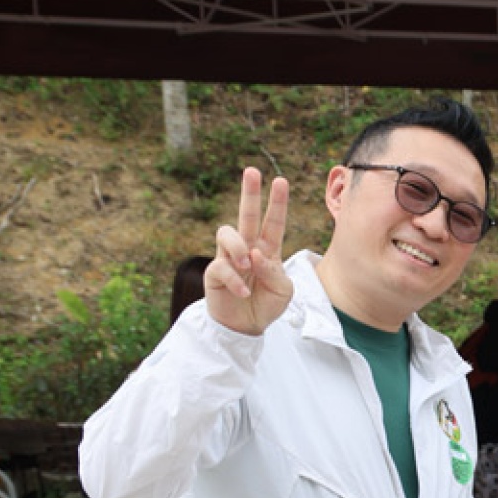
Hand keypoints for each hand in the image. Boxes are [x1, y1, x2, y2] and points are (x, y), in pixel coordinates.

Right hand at [206, 169, 292, 335]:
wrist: (247, 326)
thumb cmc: (267, 304)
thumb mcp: (283, 291)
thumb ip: (275, 272)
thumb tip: (256, 254)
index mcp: (268, 250)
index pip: (274, 222)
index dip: (277, 203)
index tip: (281, 181)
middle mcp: (247, 248)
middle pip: (247, 215)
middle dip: (249, 193)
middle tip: (252, 171)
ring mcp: (229, 258)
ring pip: (227, 233)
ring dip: (238, 246)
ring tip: (247, 264)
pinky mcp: (215, 272)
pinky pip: (222, 266)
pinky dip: (235, 279)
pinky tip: (244, 291)